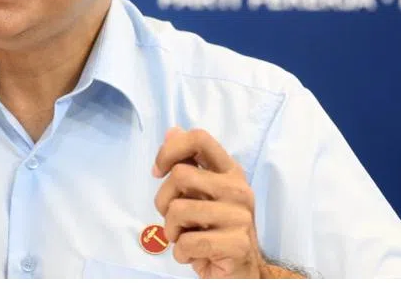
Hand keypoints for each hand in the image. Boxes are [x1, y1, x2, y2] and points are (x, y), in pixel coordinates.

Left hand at [153, 127, 270, 278]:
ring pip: (178, 211)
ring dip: (172, 233)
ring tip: (186, 240)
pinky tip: (194, 256)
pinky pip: (187, 243)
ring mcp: (239, 215)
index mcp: (230, 171)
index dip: (170, 151)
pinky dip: (181, 255)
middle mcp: (237, 187)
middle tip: (175, 220)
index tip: (157, 172)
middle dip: (164, 202)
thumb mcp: (203, 195)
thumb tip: (172, 131)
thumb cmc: (217, 231)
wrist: (243, 271)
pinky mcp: (237, 243)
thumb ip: (190, 164)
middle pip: (180, 175)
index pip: (199, 139)